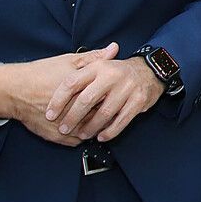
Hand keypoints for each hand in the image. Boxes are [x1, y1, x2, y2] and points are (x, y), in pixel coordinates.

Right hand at [0, 43, 119, 146]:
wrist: (14, 91)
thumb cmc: (40, 74)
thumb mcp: (68, 61)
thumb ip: (93, 57)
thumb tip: (114, 49)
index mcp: (80, 91)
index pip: (107, 98)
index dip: (114, 96)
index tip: (116, 93)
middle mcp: (74, 111)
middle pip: (101, 116)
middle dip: (108, 112)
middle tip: (111, 107)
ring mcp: (65, 126)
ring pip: (91, 131)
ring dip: (97, 126)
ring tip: (99, 118)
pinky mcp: (56, 136)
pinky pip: (77, 141)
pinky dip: (83, 136)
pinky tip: (84, 128)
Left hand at [45, 50, 164, 141]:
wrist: (150, 71)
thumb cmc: (117, 72)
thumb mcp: (99, 65)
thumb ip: (78, 73)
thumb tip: (54, 84)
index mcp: (98, 66)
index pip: (72, 83)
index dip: (58, 100)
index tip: (50, 114)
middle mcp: (112, 75)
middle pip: (86, 100)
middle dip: (72, 117)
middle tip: (63, 129)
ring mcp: (127, 88)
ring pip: (104, 113)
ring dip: (90, 127)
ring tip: (82, 135)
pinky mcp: (139, 100)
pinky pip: (121, 121)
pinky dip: (110, 131)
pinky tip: (101, 136)